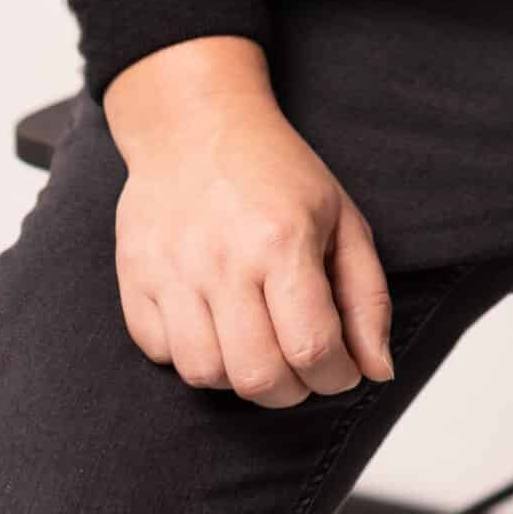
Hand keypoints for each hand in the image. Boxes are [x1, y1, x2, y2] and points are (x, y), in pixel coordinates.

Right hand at [111, 88, 394, 406]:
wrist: (196, 123)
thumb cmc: (275, 171)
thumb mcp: (342, 218)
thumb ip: (367, 298)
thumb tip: (378, 370)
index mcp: (283, 240)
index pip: (312, 348)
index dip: (335, 377)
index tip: (340, 369)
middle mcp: (222, 259)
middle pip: (257, 376)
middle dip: (291, 390)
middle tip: (301, 367)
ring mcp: (171, 270)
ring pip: (204, 374)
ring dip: (238, 376)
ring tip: (257, 343)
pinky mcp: (134, 276)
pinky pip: (160, 353)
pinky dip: (190, 354)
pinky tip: (213, 323)